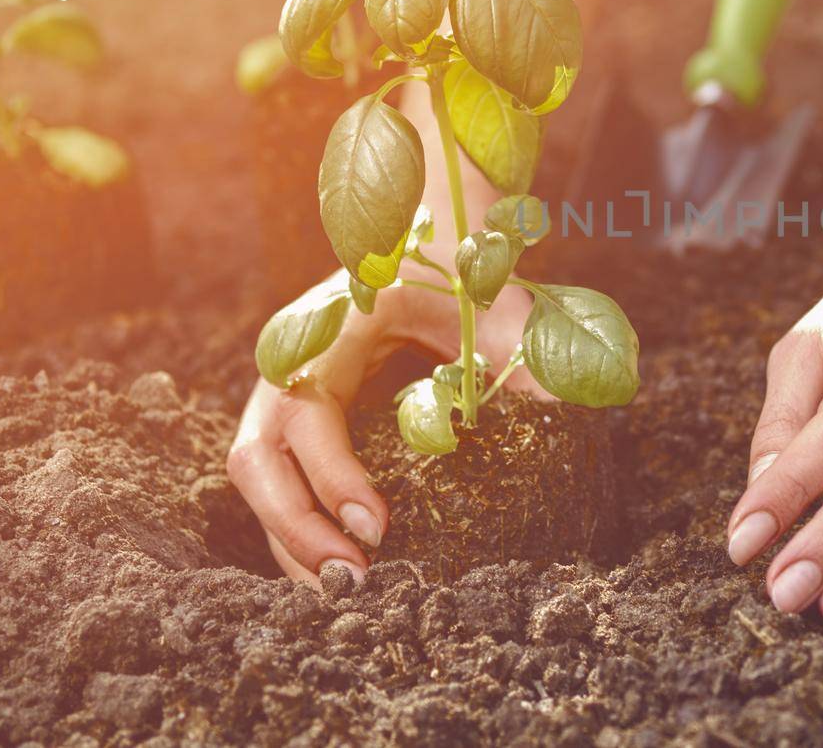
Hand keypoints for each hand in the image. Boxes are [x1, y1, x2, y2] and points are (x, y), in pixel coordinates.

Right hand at [227, 274, 538, 584]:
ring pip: (257, 479)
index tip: (380, 527)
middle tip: (358, 577)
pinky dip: (299, 529)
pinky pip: (278, 481)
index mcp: (333, 325)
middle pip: (257, 458)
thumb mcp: (499, 306)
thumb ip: (526, 358)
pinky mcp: (293, 417)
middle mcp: (291, 359)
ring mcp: (282, 389)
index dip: (333, 475)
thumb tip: (565, 425)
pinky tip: (340, 568)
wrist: (432, 232)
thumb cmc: (466, 268)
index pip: (307, 413)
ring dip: (293, 541)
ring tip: (350, 590)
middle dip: (298, 528)